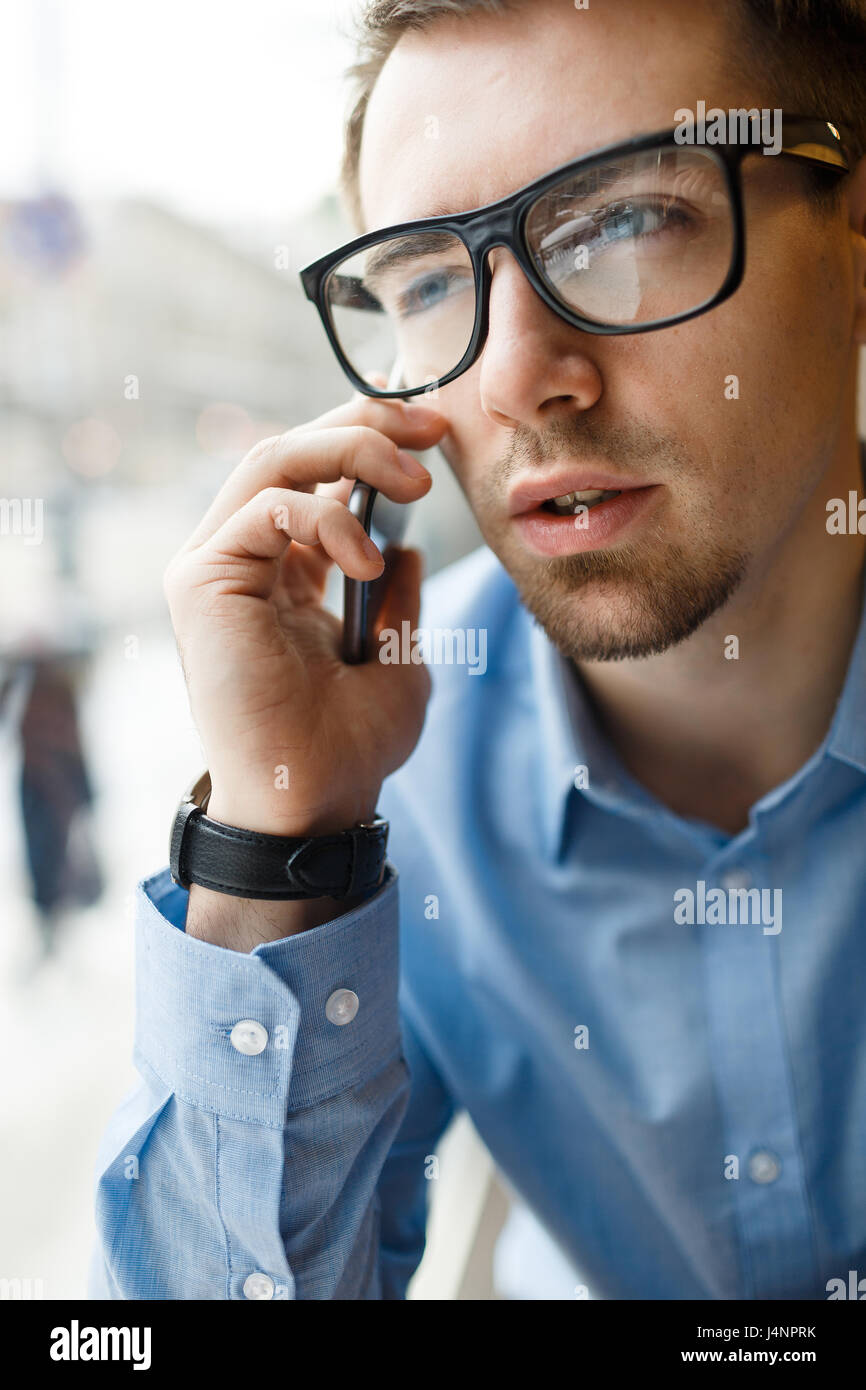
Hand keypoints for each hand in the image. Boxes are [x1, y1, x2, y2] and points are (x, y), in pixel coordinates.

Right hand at [163, 392, 447, 843]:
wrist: (313, 803)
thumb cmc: (348, 745)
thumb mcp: (396, 654)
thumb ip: (394, 597)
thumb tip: (406, 546)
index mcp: (280, 574)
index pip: (313, 478)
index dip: (368, 440)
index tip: (432, 434)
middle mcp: (240, 562)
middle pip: (289, 451)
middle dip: (365, 425)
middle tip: (429, 429)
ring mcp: (215, 568)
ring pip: (272, 460)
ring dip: (353, 456)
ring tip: (414, 484)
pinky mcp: (203, 583)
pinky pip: (265, 509)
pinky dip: (326, 518)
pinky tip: (367, 562)